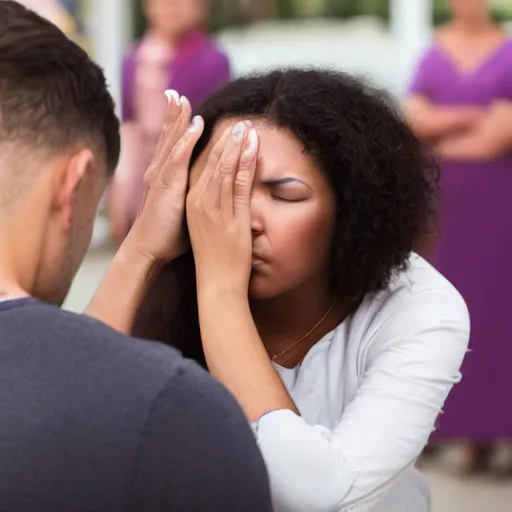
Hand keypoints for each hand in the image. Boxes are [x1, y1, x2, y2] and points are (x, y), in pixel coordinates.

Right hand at [123, 90, 203, 264]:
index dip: (175, 126)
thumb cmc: (168, 233)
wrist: (149, 248)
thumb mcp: (182, 208)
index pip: (170, 146)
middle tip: (176, 93)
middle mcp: (160, 172)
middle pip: (168, 137)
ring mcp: (162, 177)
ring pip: (172, 142)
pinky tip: (196, 125)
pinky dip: (187, 140)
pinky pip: (179, 158)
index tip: (181, 108)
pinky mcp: (166, 186)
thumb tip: (204, 192)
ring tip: (183, 99)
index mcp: (165, 177)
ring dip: (179, 120)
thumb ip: (190, 194)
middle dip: (173, 114)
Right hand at [186, 121, 258, 294]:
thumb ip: (215, 210)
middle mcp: (200, 202)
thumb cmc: (213, 258)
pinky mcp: (229, 217)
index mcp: (194, 203)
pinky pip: (239, 184)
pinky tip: (252, 147)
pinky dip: (245, 163)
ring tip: (246, 126)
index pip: (205, 168)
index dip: (216, 148)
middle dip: (226, 140)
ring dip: (236, 146)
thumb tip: (225, 198)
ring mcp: (214, 209)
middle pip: (213, 164)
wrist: (215, 283)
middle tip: (239, 121)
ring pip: (225, 169)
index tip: (228, 132)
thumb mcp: (209, 229)